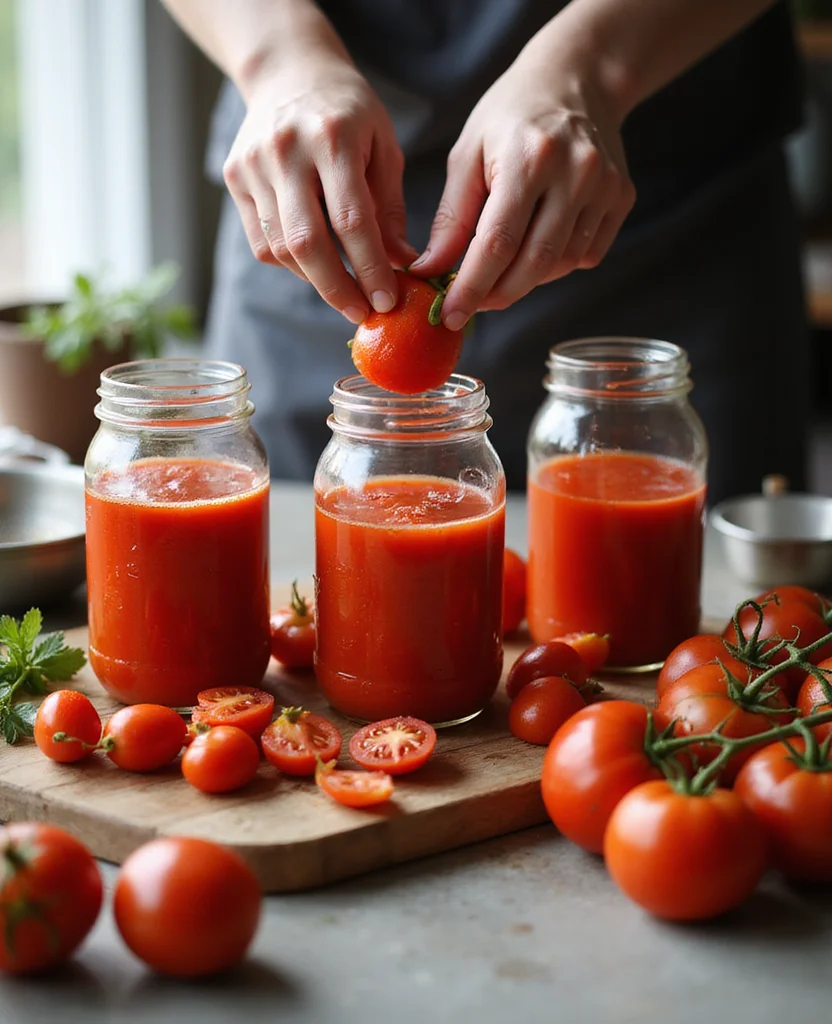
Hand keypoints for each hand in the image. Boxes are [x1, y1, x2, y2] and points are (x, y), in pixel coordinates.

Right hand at [222, 59, 416, 323]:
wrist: (289, 71)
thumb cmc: (348, 113)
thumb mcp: (383, 147)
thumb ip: (390, 208)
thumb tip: (402, 266)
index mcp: (332, 137)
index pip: (351, 221)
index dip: (370, 268)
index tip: (387, 300)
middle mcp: (286, 150)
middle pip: (306, 242)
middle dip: (337, 288)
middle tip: (361, 313)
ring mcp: (253, 165)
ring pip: (281, 248)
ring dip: (315, 281)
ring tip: (345, 293)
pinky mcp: (234, 178)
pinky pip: (262, 242)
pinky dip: (291, 264)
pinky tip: (315, 266)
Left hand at [411, 51, 635, 330]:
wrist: (576, 77)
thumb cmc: (510, 116)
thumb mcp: (468, 155)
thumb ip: (452, 219)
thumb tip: (431, 273)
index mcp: (530, 158)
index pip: (497, 244)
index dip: (471, 288)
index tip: (450, 316)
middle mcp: (575, 173)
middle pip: (533, 263)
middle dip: (497, 295)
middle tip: (470, 306)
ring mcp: (604, 187)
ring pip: (560, 265)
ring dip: (524, 280)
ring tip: (500, 268)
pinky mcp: (621, 197)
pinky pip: (585, 255)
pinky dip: (554, 264)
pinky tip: (536, 243)